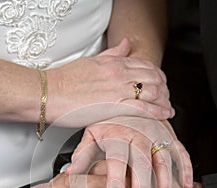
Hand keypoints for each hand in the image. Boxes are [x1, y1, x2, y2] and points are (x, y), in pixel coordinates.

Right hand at [46, 38, 173, 126]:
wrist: (49, 94)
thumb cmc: (65, 80)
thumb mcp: (92, 61)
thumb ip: (113, 53)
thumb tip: (127, 44)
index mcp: (114, 63)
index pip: (146, 65)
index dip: (158, 75)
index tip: (161, 83)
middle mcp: (120, 74)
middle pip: (154, 78)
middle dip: (165, 88)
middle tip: (166, 98)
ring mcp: (118, 90)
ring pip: (153, 91)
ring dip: (165, 100)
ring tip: (168, 108)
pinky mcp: (114, 107)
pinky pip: (144, 108)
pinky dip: (158, 111)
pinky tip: (165, 115)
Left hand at [67, 118, 192, 187]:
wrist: (132, 100)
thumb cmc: (111, 120)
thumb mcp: (92, 134)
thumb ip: (82, 154)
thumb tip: (68, 174)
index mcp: (117, 133)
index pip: (116, 158)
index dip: (115, 178)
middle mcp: (139, 134)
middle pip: (142, 163)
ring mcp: (157, 136)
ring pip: (164, 161)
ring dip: (165, 186)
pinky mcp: (170, 138)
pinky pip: (181, 153)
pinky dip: (185, 169)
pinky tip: (185, 186)